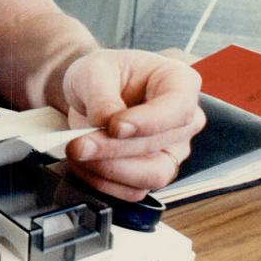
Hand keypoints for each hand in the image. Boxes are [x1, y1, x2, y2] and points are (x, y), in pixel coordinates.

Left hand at [61, 48, 204, 199]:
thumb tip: (105, 122)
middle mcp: (183, 120)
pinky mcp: (153, 173)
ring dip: (108, 169)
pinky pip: (133, 190)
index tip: (115, 126)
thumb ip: (102, 96)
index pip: (179, 109)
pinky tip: (84, 163)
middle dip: (113, 149)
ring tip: (77, 152)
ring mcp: (172, 150)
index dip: (148, 122)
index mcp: (179, 82)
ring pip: (151, 175)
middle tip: (77, 144)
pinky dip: (103, 182)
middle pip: (159, 146)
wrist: (89, 92)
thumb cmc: (102, 74)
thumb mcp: (95, 70)